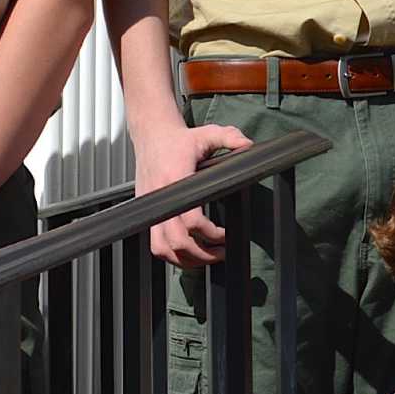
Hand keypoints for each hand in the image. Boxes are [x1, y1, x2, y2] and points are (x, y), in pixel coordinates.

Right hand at [136, 120, 251, 266]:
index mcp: (176, 179)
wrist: (151, 136)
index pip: (192, 220)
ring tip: (207, 257)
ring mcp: (151, 207)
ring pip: (163, 248)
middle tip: (221, 252)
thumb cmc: (179, 139)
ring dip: (186, 259)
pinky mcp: (147, 212)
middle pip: (178, 241)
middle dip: (202, 254)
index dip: (211, 233)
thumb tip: (248, 145)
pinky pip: (155, 244)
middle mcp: (161, 197)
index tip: (225, 235)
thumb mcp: (207, 133)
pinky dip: (171, 255)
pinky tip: (189, 252)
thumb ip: (229, 137)